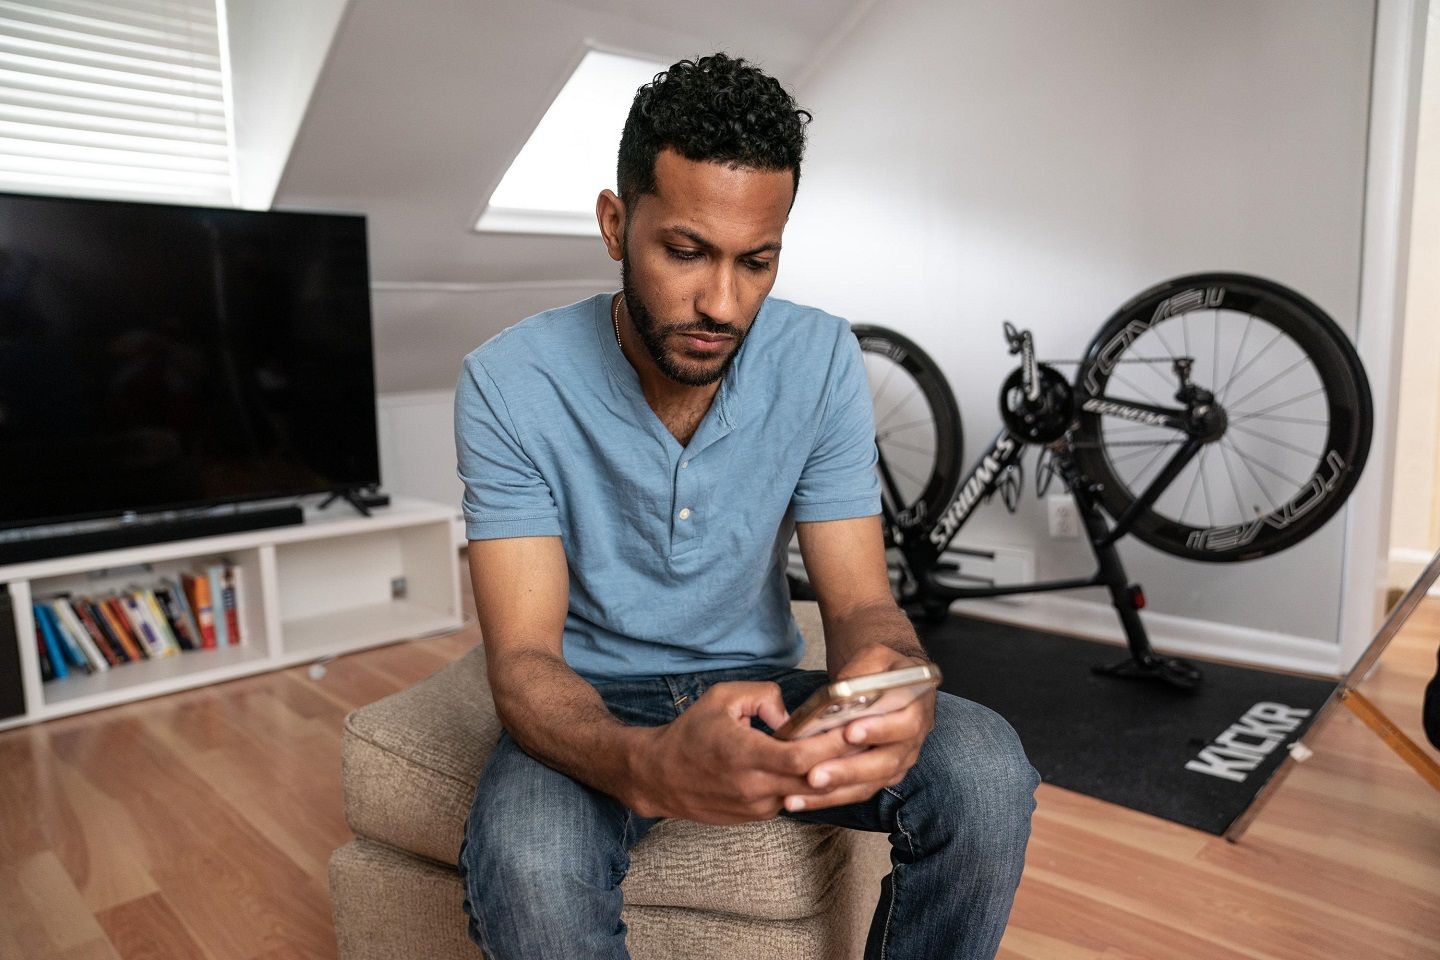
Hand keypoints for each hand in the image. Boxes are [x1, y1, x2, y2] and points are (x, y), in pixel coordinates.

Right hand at [628, 680, 858, 824]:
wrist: (660, 776)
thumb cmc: (691, 733)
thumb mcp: (722, 697)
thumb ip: (763, 697)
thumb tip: (793, 716)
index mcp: (743, 755)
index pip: (798, 758)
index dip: (829, 746)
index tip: (853, 729)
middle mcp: (752, 787)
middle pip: (811, 781)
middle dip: (843, 762)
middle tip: (869, 740)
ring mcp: (755, 807)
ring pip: (805, 795)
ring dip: (831, 776)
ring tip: (855, 752)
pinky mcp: (756, 817)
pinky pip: (792, 800)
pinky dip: (809, 786)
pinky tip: (824, 767)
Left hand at [785, 644, 936, 812]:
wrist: (888, 682)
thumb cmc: (881, 668)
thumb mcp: (877, 655)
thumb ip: (864, 668)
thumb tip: (843, 688)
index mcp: (916, 710)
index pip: (903, 725)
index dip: (878, 731)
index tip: (849, 732)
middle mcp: (910, 742)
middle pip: (884, 763)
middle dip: (848, 770)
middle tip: (816, 775)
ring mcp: (896, 763)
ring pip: (868, 785)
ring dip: (833, 792)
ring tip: (799, 792)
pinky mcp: (878, 777)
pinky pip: (854, 793)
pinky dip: (826, 798)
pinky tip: (797, 800)